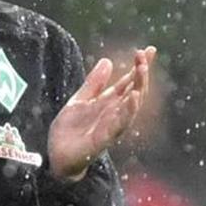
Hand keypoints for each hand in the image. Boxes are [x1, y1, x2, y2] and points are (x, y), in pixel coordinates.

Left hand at [47, 46, 156, 180]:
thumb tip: (108, 60)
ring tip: (142, 70)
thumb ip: (94, 83)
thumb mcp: (80, 100)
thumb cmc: (70, 131)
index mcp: (108, 103)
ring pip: (131, 107)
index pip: (129, 82)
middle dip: (141, 73)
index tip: (149, 50)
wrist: (56, 155)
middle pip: (134, 91)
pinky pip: (119, 125)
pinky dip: (128, 111)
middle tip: (143, 55)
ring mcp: (111, 126)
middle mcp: (114, 114)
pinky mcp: (103, 139)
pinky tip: (133, 98)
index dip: (139, 66)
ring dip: (138, 88)